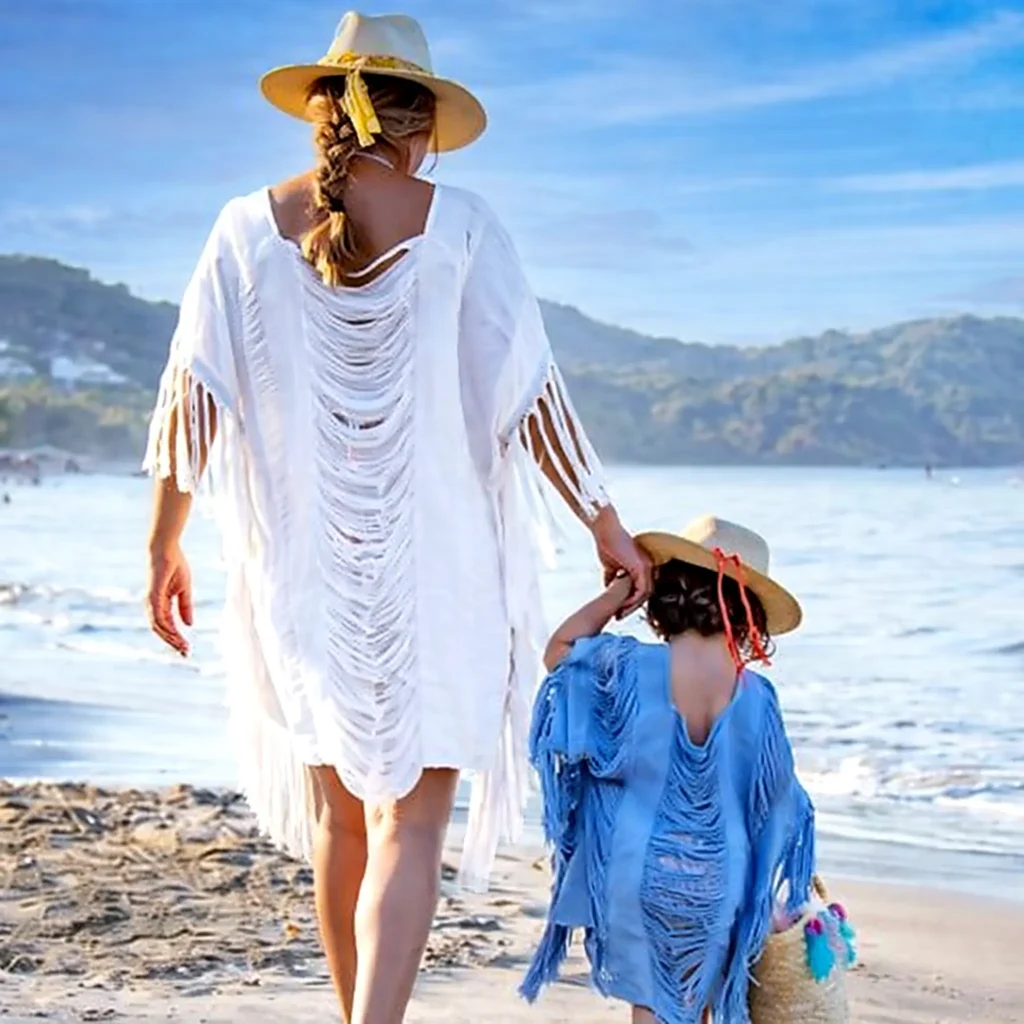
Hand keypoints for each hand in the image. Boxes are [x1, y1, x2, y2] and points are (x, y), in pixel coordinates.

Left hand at [146, 542, 192, 656]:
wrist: (166, 549)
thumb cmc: (175, 565)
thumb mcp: (184, 590)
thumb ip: (185, 607)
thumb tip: (189, 625)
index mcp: (161, 604)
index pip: (167, 626)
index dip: (177, 638)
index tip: (188, 648)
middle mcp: (153, 606)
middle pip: (161, 630)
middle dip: (174, 642)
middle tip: (186, 653)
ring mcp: (151, 602)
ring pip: (158, 627)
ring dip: (171, 638)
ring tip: (183, 646)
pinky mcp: (153, 597)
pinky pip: (157, 617)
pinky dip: (165, 627)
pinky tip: (175, 634)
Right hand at [591, 506, 651, 616]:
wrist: (604, 529)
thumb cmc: (606, 544)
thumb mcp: (610, 567)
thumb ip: (613, 579)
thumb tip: (609, 591)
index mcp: (643, 566)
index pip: (641, 590)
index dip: (631, 602)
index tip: (618, 611)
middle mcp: (649, 567)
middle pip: (645, 594)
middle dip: (632, 607)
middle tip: (619, 616)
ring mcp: (647, 566)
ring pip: (645, 594)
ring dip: (632, 606)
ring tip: (619, 614)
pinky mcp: (641, 567)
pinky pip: (642, 590)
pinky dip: (632, 600)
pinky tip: (621, 605)